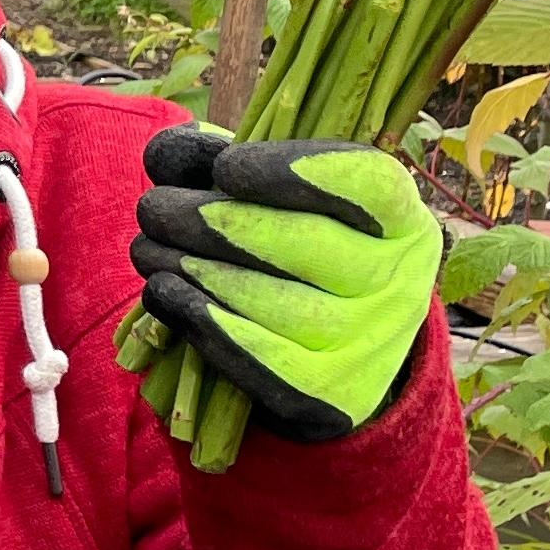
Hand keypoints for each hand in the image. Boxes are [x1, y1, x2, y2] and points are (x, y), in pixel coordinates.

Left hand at [130, 129, 438, 443]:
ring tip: (146, 246)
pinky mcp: (327, 395)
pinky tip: (162, 291)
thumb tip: (165, 154)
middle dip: (207, 219)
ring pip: (266, 298)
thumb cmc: (306, 256)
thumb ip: (233, 167)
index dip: (289, 171)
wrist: (343, 357)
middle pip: (299, 242)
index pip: (365, 183)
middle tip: (153, 208)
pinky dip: (197, 317)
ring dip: (189, 266)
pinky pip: (252, 353)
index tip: (225, 166)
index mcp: (403, 221)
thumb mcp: (290, 205)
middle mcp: (399, 283)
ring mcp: (367, 344)